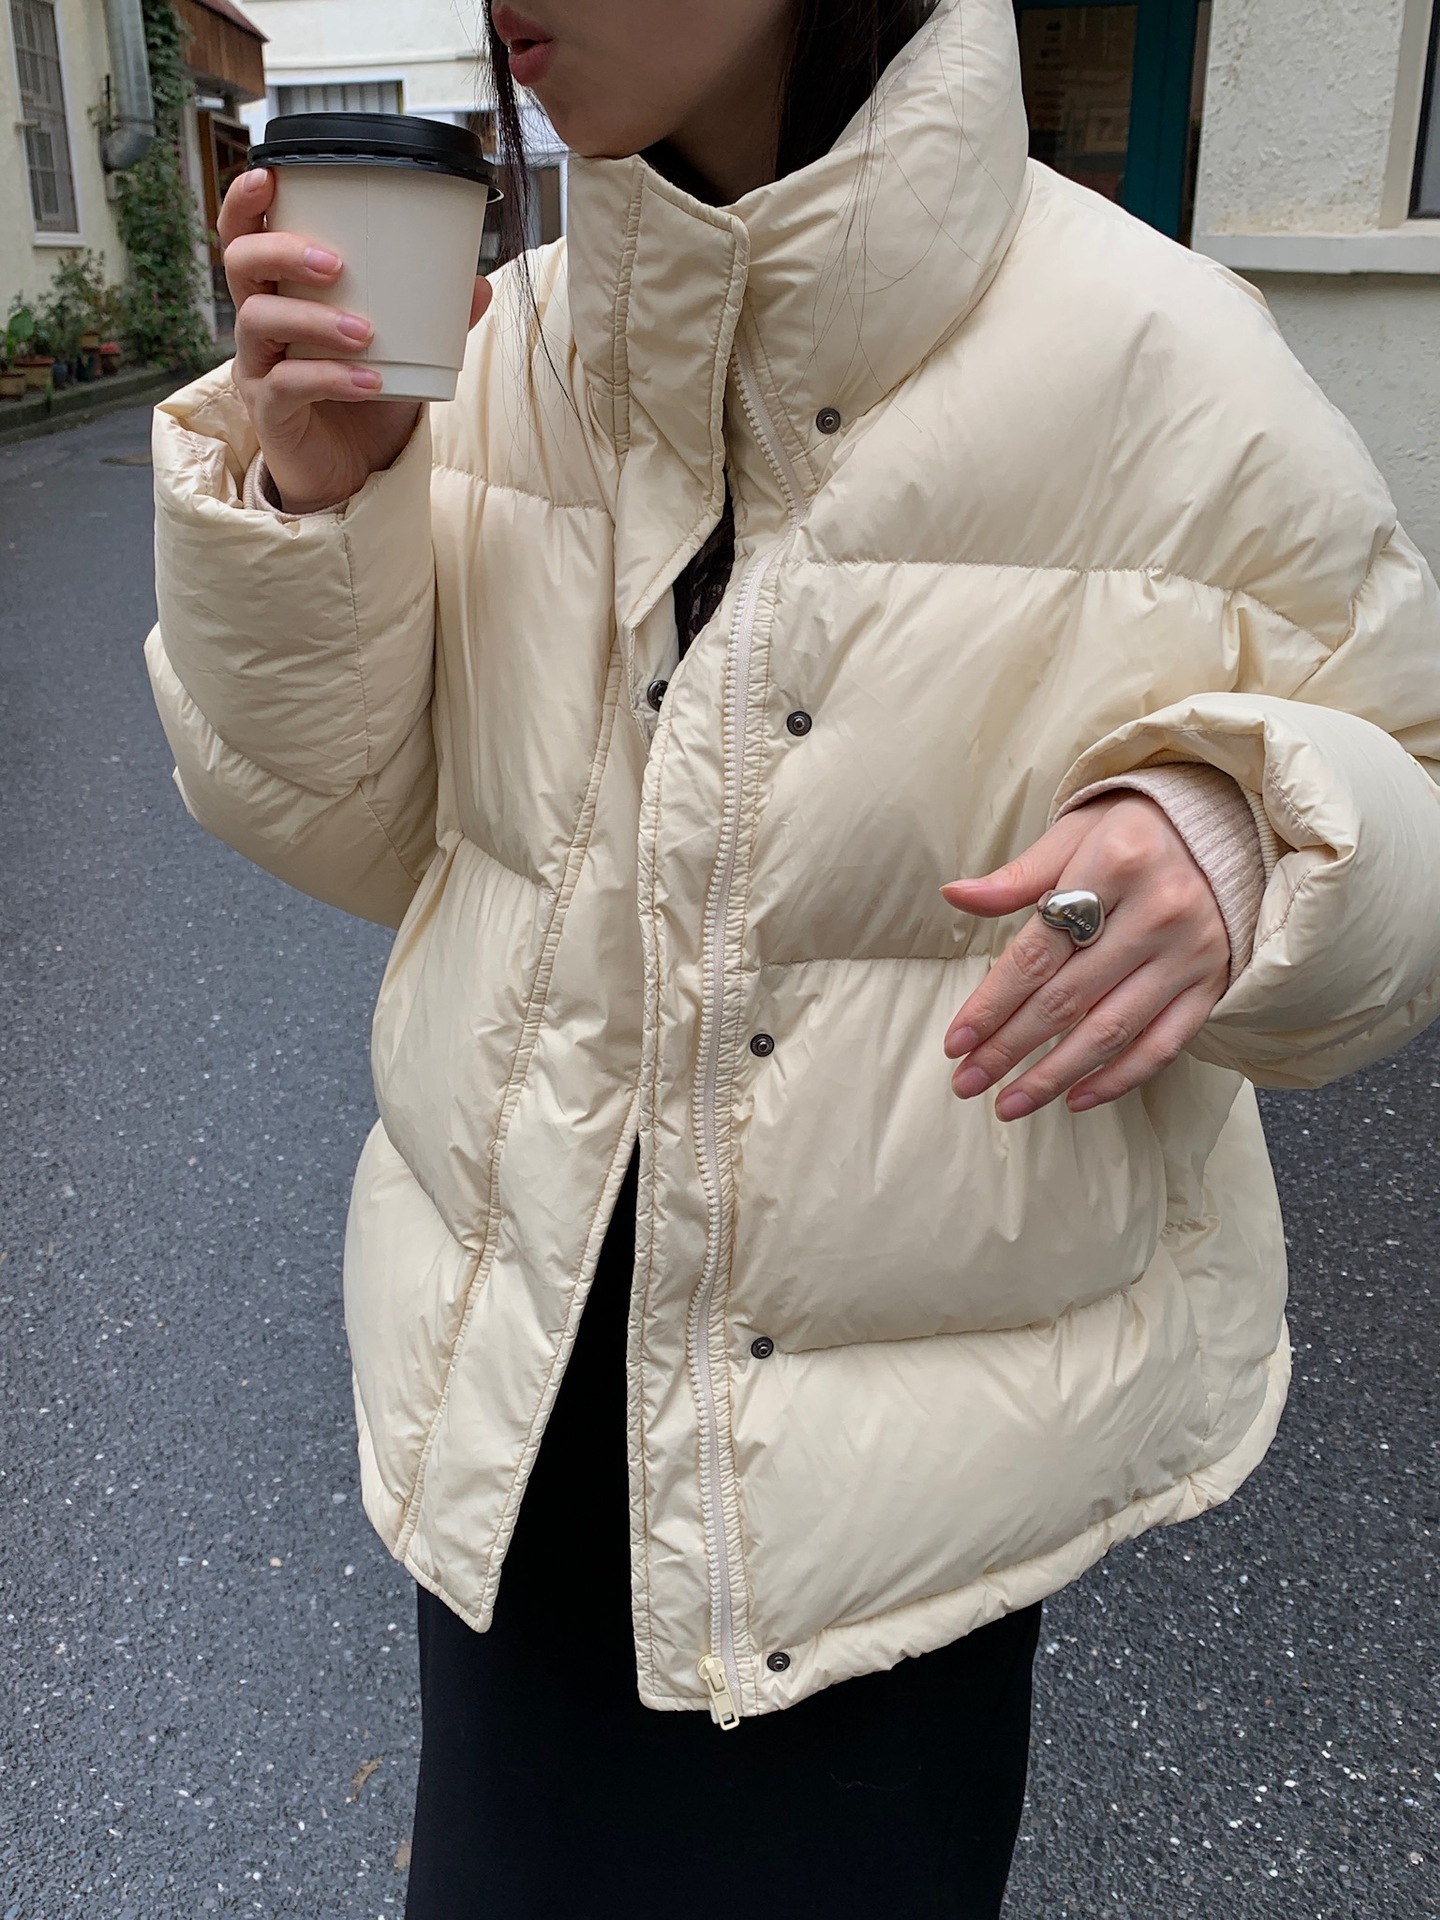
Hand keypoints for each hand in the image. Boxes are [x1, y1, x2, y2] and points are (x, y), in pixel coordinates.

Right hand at [220, 167, 492, 513]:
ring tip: (366, 331)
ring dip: (314, 318)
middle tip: (337, 263)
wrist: (351, 473)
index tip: (269, 173)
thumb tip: (478, 285)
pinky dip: (331, 378)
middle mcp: (258, 322)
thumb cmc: (363, 399)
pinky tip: (370, 380)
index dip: (246, 202)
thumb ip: (433, 318)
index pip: (245, 234)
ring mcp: (257, 366)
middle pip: (240, 264)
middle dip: (283, 251)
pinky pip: (287, 385)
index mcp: (280, 291)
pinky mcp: (268, 411)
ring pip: (259, 321)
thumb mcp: (401, 351)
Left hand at [941, 794, 1229, 1119]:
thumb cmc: (1133, 834)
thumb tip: (955, 895)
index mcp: (1114, 866)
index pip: (1037, 952)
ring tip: (1010, 1103)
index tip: (955, 1042)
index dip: (991, 1002)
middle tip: (967, 1082)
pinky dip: (1119, 1079)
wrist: (1225, 830)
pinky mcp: (1213, 982)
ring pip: (1111, 1031)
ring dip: (1054, 1076)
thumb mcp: (1074, 835)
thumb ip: (1018, 876)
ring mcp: (1190, 953)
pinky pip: (1164, 1045)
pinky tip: (1076, 1099)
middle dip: (1009, 1048)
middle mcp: (1158, 912)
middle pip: (1067, 998)